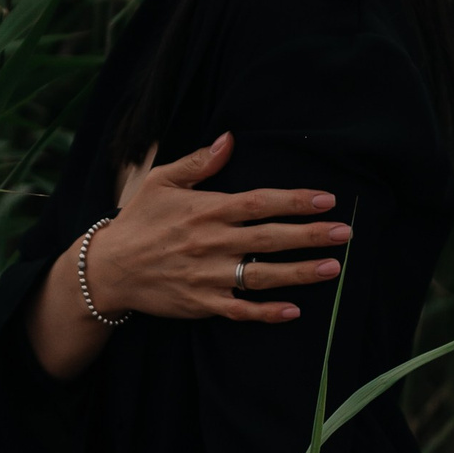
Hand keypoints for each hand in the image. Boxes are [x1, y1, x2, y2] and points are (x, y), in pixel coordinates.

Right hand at [27, 130, 348, 375]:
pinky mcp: (201, 303)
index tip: (326, 199)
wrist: (108, 269)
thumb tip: (229, 139)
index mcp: (206, 209)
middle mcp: (212, 243)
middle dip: (311, 235)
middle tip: (345, 233)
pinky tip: (294, 311)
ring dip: (300, 273)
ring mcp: (208, 276)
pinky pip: (240, 310)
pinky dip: (266, 313)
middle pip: (270, 238)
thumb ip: (199, 162)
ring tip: (333, 269)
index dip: (295, 200)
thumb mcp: (161, 181)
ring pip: (262, 275)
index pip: (260, 202)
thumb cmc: (138, 220)